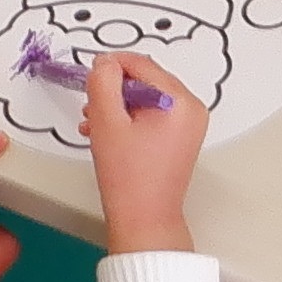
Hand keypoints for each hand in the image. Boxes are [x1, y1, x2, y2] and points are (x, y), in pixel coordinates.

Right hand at [78, 51, 204, 253]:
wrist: (145, 220)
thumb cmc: (128, 178)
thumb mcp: (106, 122)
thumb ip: (103, 83)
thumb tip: (105, 62)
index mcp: (180, 102)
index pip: (141, 64)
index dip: (111, 65)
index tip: (89, 75)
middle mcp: (191, 109)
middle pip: (146, 79)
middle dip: (114, 89)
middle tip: (91, 107)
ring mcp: (189, 124)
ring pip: (147, 97)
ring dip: (119, 105)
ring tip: (96, 124)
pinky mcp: (181, 137)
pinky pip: (153, 113)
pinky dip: (130, 117)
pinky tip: (109, 132)